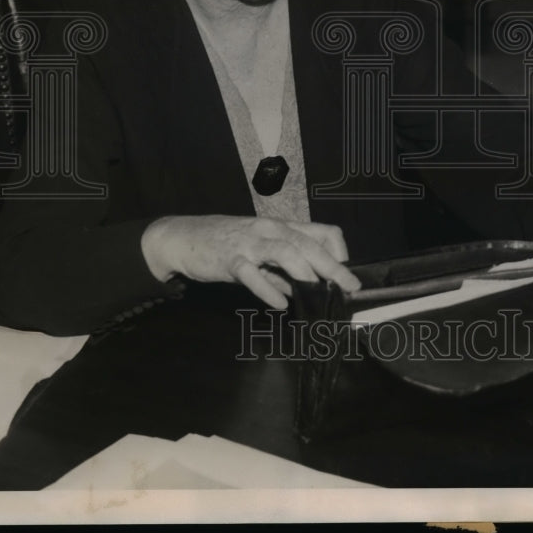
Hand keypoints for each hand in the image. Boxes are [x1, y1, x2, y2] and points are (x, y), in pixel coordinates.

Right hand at [141, 214, 360, 308]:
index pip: (321, 231)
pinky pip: (251, 273)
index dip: (338, 253)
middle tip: (350, 287)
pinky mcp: (229, 258)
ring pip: (285, 251)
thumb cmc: (224, 244)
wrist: (182, 237)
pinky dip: (267, 289)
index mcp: (280, 227)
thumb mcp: (258, 253)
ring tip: (320, 293)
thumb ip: (281, 272)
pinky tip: (279, 304)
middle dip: (332, 266)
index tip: (345, 276)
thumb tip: (303, 292)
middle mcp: (269, 230)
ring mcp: (249, 243)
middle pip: (308, 243)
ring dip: (306, 272)